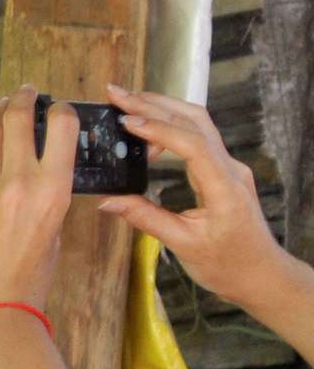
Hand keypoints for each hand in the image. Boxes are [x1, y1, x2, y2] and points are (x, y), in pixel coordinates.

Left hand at [0, 87, 76, 313]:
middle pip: (19, 120)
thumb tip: (38, 172)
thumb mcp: (55, 231)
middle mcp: (20, 180)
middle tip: (25, 93)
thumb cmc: (31, 275)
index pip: (61, 128)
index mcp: (54, 189)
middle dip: (23, 100)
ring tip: (2, 105)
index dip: (60, 110)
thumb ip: (47, 196)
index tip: (56, 108)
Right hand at [98, 82, 288, 305]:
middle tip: (117, 94)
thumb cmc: (227, 264)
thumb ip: (145, 218)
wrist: (261, 274)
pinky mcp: (222, 171)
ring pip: (197, 124)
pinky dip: (170, 127)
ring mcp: (228, 167)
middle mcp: (230, 169)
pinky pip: (197, 139)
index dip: (158, 129)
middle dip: (154, 103)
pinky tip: (146, 134)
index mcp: (223, 187)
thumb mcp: (182, 245)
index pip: (192, 144)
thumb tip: (107, 201)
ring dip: (162, 108)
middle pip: (195, 120)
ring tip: (127, 103)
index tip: (126, 121)